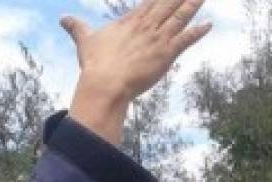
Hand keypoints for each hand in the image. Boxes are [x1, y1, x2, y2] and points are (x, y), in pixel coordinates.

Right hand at [63, 0, 211, 144]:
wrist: (105, 83)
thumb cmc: (95, 65)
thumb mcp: (85, 41)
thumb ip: (76, 27)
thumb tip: (63, 18)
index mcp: (131, 21)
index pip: (151, 2)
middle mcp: (147, 25)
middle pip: (169, 3)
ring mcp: (158, 38)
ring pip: (181, 15)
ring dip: (193, 4)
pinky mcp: (166, 54)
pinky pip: (186, 39)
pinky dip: (198, 32)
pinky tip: (208, 25)